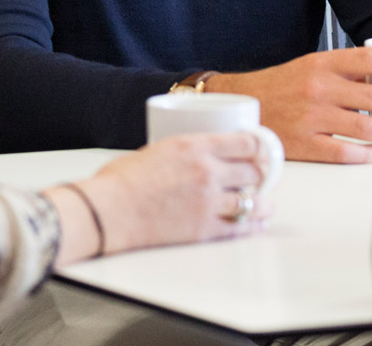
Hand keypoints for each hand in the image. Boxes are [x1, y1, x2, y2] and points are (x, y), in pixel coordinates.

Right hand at [47, 131, 272, 262]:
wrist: (106, 212)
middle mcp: (208, 171)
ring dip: (263, 200)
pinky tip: (258, 222)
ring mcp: (207, 202)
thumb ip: (185, 152)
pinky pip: (240, 227)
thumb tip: (196, 155)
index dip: (260, 146)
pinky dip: (253, 224)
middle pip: (253, 170)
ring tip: (266, 201)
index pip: (247, 142)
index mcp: (196, 146)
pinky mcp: (202, 230)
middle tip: (262, 176)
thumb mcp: (158, 148)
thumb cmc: (121, 181)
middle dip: (261, 173)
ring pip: (253, 200)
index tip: (263, 150)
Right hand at [208, 48, 371, 163]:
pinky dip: (367, 154)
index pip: (366, 57)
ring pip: (364, 127)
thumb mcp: (312, 66)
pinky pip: (343, 151)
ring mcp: (310, 117)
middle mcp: (318, 87)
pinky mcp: (303, 144)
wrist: (243, 105)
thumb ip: (345, 71)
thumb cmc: (284, 85)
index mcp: (322, 62)